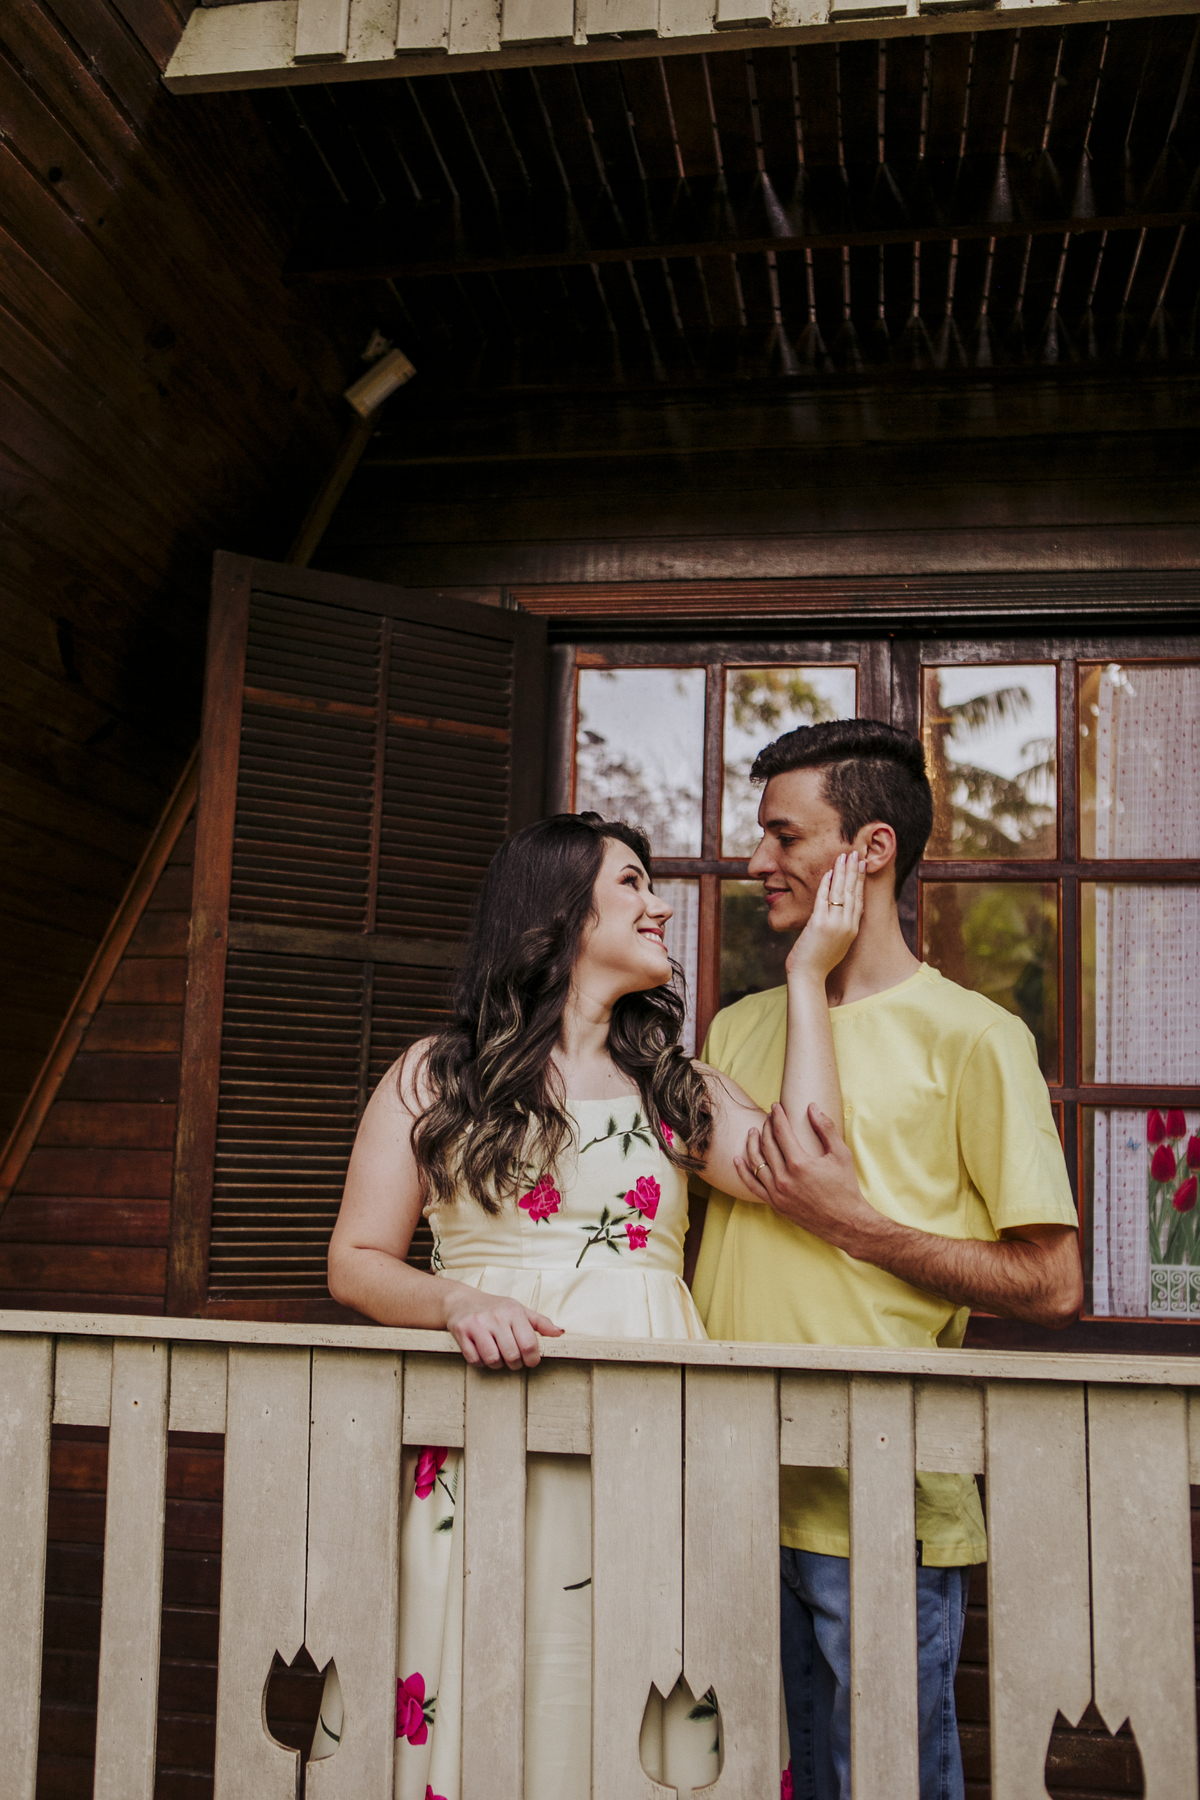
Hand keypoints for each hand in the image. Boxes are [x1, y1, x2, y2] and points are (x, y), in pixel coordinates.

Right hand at [442, 1286, 562, 1369]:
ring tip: (498, 1356)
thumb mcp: (519, 1310)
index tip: (531, 1361)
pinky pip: (475, 1359)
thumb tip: (559, 1332)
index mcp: (513, 1312)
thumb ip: (540, 1322)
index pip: (529, 1344)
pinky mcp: (461, 1332)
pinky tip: (482, 1353)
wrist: (460, 1300)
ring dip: (497, 1364)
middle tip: (514, 1361)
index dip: (533, 1359)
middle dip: (515, 1364)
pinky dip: (480, 1362)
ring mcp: (477, 1324)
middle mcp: (496, 1317)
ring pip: (493, 1359)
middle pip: (512, 1355)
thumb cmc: (495, 1308)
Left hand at [734, 1102, 873, 1252]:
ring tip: (753, 1132)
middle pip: (767, 1145)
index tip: (776, 1106)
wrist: (845, 1222)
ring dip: (753, 1144)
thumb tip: (812, 1107)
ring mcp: (777, 1193)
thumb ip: (826, 1129)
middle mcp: (784, 1178)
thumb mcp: (841, 1154)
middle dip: (766, 1127)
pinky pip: (753, 1186)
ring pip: (757, 1163)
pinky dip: (743, 1171)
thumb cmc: (846, 1187)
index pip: (781, 1132)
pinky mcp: (775, 1204)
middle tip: (768, 1117)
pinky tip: (737, 1159)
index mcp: (799, 1164)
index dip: (778, 1116)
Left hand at [785, 852, 864, 983]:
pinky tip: (828, 873)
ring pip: (841, 893)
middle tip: (857, 853)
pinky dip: (826, 885)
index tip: (862, 865)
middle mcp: (847, 926)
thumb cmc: (818, 961)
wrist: (809, 976)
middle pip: (853, 892)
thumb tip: (837, 912)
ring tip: (844, 856)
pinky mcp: (819, 925)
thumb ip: (839, 926)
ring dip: (842, 873)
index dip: (861, 881)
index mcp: (852, 929)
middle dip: (855, 871)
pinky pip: (824, 900)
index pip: (859, 899)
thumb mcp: (836, 942)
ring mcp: (834, 925)